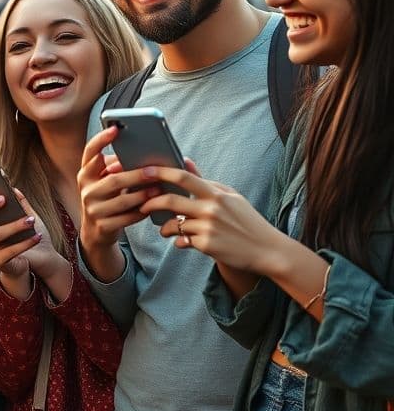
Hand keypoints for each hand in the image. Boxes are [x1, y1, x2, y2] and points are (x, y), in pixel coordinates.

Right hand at [77, 126, 157, 280]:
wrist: (95, 231)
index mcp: (85, 174)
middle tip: (155, 171)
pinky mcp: (102, 225)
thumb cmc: (106, 198)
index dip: (101, 139)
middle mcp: (86, 190)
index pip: (90, 152)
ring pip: (122, 200)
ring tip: (159, 189)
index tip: (116, 129)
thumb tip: (141, 154)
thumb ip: (115, 168)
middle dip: (136, 175)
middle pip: (113, 179)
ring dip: (143, 194)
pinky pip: (127, 218)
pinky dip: (141, 211)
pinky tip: (152, 207)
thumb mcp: (103, 182)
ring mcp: (93, 209)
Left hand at [139, 165, 280, 272]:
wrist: (268, 250)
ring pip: (174, 224)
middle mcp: (212, 209)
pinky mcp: (207, 246)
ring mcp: (209, 228)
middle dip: (151, 202)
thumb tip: (184, 160)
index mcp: (217, 194)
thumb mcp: (230, 197)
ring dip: (165, 227)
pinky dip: (180, 241)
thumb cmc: (247, 221)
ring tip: (165, 228)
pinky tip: (184, 242)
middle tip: (142, 204)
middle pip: (171, 201)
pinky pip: (183, 240)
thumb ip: (205, 181)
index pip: (184, 178)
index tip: (144, 171)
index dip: (161, 173)